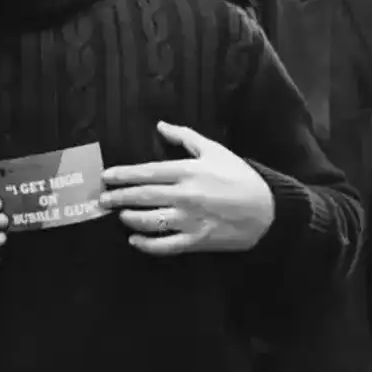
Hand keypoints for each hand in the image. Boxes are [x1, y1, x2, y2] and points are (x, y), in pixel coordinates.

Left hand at [99, 121, 274, 254]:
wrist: (270, 211)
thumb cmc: (240, 177)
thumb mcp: (215, 151)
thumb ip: (185, 137)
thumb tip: (160, 126)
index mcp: (188, 171)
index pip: (147, 172)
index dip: (123, 175)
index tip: (106, 177)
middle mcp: (185, 196)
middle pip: (142, 196)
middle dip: (118, 197)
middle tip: (102, 199)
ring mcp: (190, 220)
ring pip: (149, 221)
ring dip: (130, 218)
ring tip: (120, 215)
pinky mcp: (197, 241)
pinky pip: (165, 245)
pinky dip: (146, 245)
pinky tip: (134, 240)